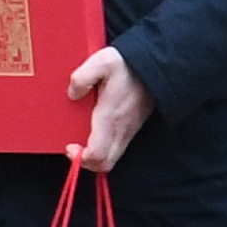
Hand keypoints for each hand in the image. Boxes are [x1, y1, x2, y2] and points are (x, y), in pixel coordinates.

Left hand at [66, 47, 153, 171]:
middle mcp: (121, 129)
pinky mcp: (132, 128)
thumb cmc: (128, 65)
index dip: (81, 158)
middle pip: (104, 164)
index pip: (97, 154)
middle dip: (86, 162)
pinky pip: (116, 149)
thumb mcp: (102, 61)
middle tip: (74, 148)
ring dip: (94, 156)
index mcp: (111, 117)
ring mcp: (129, 131)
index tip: (69, 147)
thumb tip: (72, 94)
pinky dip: (103, 148)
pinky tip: (94, 132)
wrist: (156, 65)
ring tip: (81, 141)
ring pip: (111, 159)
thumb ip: (82, 77)